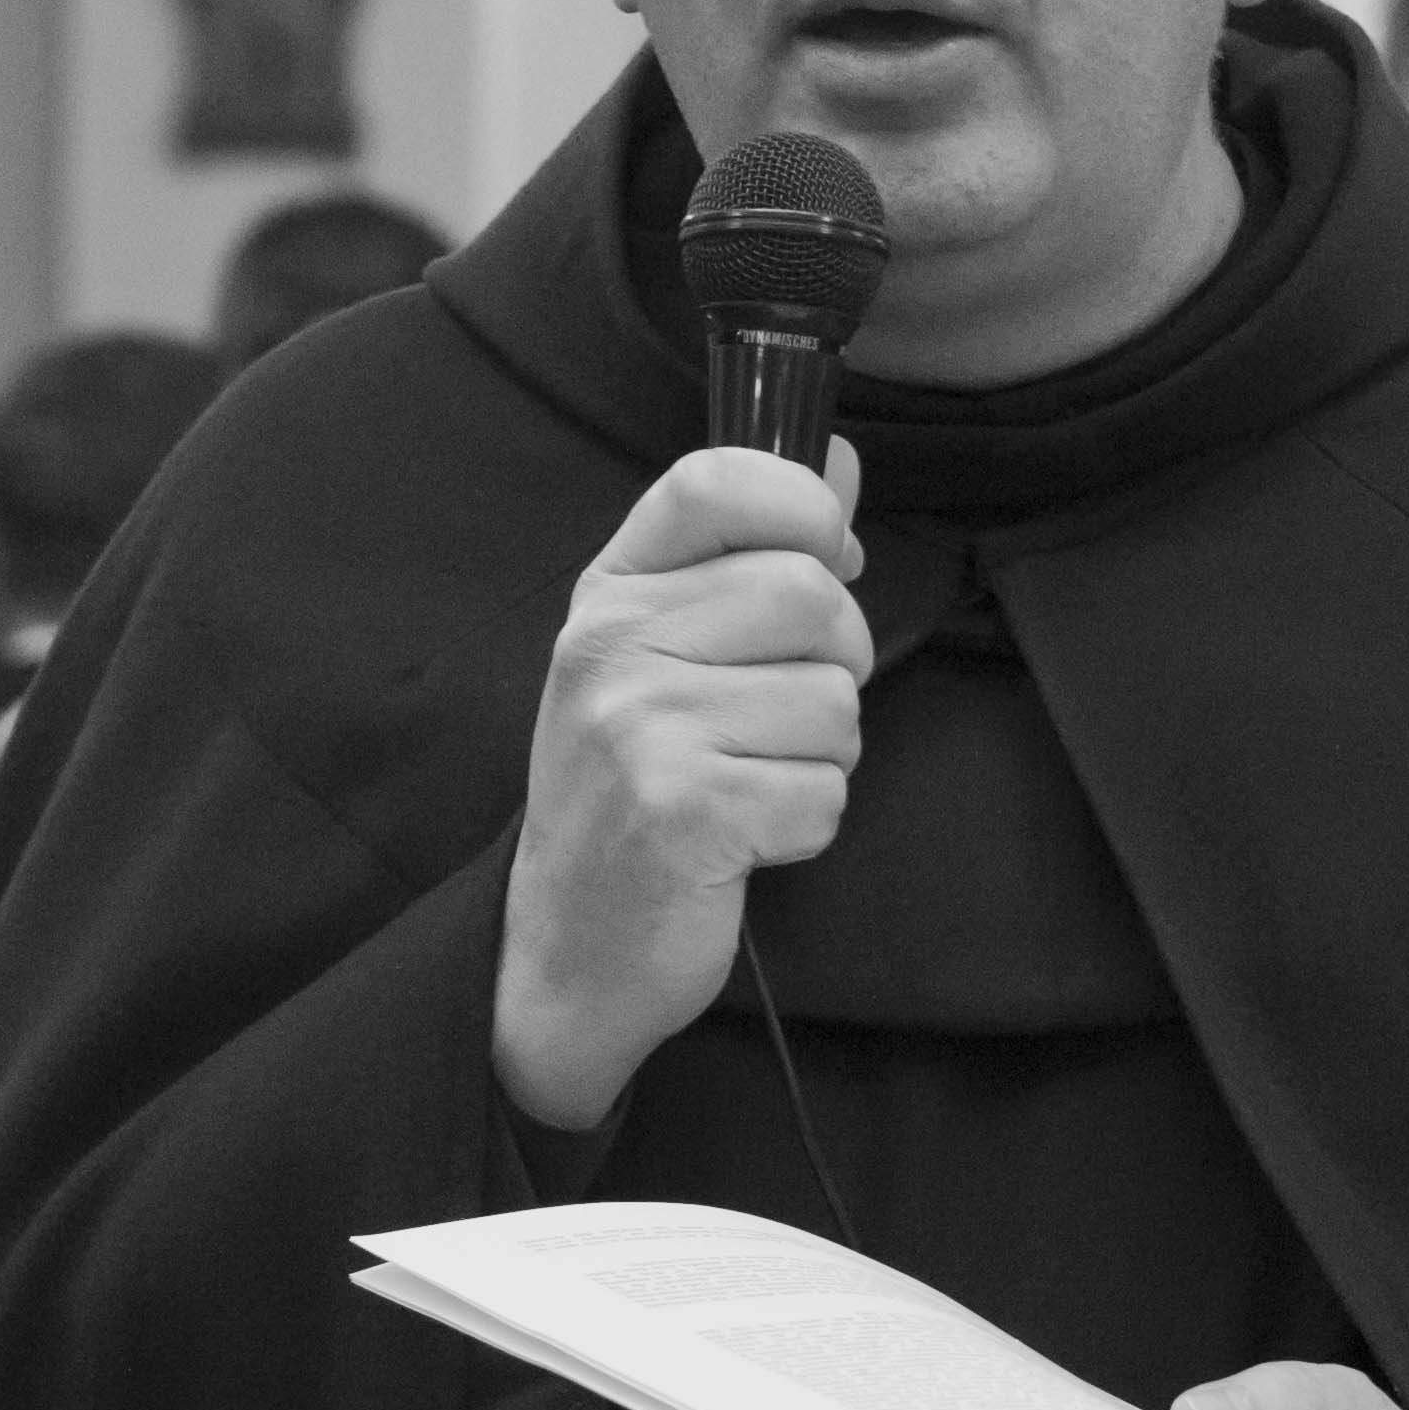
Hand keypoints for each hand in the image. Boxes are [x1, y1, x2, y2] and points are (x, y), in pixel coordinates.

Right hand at [496, 442, 870, 1129]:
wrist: (566, 948)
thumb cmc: (630, 788)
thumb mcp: (663, 652)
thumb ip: (749, 552)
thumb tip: (842, 462)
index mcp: (609, 592)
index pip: (713, 481)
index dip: (800, 503)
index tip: (826, 554)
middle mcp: (612, 647)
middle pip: (810, 595)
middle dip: (836, 662)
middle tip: (782, 712)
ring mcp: (640, 730)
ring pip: (833, 701)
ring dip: (821, 755)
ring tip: (750, 778)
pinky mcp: (683, 814)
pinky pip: (824, 792)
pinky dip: (806, 823)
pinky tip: (745, 835)